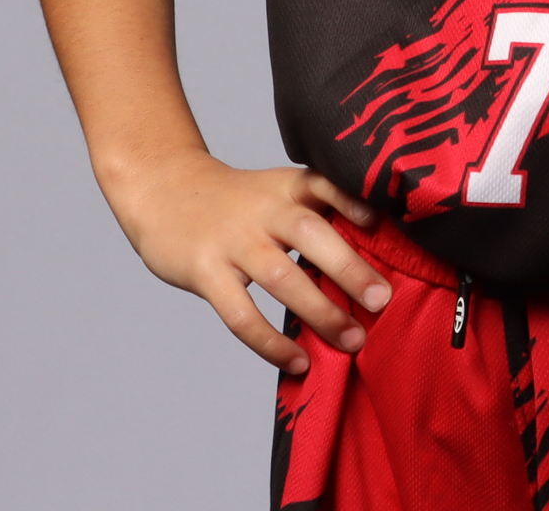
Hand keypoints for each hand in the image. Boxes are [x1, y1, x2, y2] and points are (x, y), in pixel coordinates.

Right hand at [105, 149, 385, 373]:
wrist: (165, 192)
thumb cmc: (239, 201)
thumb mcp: (279, 189)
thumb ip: (320, 210)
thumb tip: (378, 249)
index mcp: (290, 186)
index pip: (328, 185)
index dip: (357, 202)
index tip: (382, 223)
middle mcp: (265, 210)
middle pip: (313, 236)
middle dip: (351, 270)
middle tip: (383, 301)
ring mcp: (234, 242)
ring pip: (282, 279)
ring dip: (321, 313)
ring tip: (353, 340)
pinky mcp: (206, 272)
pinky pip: (241, 314)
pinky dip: (271, 342)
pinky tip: (298, 362)